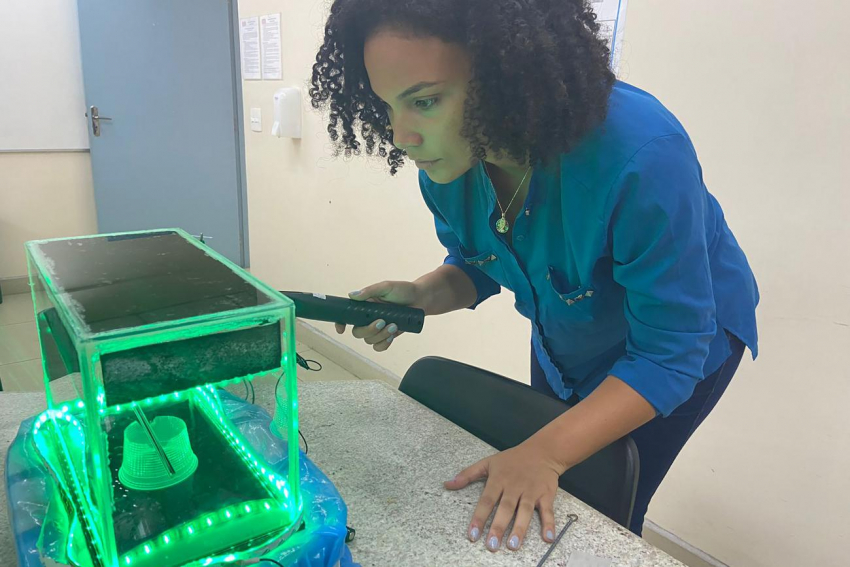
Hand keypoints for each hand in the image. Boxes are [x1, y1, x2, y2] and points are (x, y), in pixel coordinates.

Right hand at [335, 280, 423, 351]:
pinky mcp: (388, 335)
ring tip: (394, 325)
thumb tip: (352, 295)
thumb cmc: (403, 290)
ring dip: (380, 336)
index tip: (342, 329)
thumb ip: (369, 291)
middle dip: (369, 330)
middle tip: (382, 321)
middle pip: (358, 332)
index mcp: (365, 306)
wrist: (421, 298)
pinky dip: (384, 344)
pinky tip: (392, 335)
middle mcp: (369, 318)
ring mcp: (378, 328)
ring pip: (369, 340)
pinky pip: (379, 346)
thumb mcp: (386, 287)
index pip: (348, 316)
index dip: (341, 323)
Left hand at [444, 438, 563, 551]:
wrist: (543, 451)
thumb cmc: (512, 459)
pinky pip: (548, 511)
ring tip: (513, 545)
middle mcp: (514, 486)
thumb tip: (447, 484)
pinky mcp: (546, 495)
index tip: (472, 534)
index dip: (479, 517)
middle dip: (498, 527)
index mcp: (499, 479)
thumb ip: (468, 474)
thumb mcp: (488, 462)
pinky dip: (549, 524)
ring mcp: (531, 491)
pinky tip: (548, 538)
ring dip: (520, 528)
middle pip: (506, 508)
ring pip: (525, 511)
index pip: (487, 500)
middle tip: (491, 546)